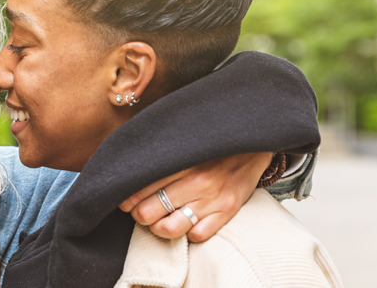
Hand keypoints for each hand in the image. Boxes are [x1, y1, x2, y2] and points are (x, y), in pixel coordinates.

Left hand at [118, 152, 271, 242]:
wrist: (251, 141)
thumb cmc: (208, 144)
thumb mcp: (181, 141)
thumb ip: (157, 154)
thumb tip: (125, 165)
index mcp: (179, 161)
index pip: (138, 189)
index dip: (126, 199)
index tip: (126, 199)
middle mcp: (195, 181)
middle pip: (147, 212)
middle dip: (140, 214)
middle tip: (143, 209)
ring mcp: (212, 199)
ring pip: (169, 229)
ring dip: (160, 227)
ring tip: (161, 219)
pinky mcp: (227, 212)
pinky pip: (198, 235)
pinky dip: (189, 233)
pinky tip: (187, 222)